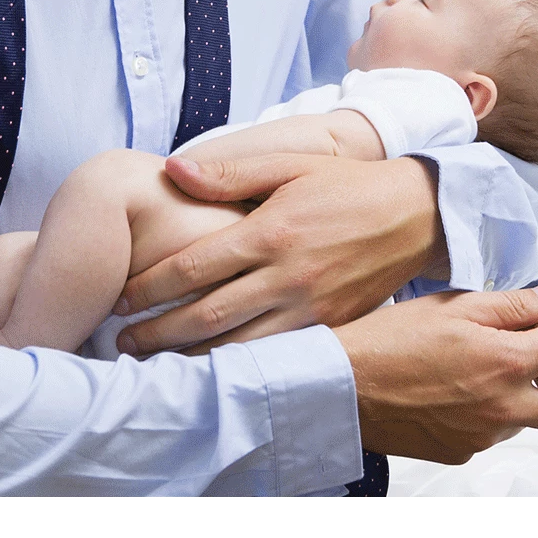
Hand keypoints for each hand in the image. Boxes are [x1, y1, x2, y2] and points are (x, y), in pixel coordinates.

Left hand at [113, 153, 443, 356]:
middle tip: (122, 343)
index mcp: (269, 232)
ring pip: (238, 347)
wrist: (416, 215)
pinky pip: (274, 357)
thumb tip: (171, 169)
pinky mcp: (330, 329)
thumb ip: (228, 172)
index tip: (121, 296)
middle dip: (158, 333)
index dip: (151, 286)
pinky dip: (239, 369)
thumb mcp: (288, 165)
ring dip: (191, 360)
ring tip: (154, 366)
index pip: (193, 266)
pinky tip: (213, 373)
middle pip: (207, 316)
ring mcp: (309, 309)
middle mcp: (287, 277)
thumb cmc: (344, 185)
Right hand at [334, 284, 537, 462]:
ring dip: (518, 399)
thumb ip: (512, 304)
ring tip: (475, 373)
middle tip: (531, 362)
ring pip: (529, 422)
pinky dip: (484, 416)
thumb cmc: (389, 342)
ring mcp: (484, 435)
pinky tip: (450, 393)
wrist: (344, 387)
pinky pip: (491, 436)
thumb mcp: (453, 305)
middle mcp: (504, 406)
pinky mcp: (462, 453)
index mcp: (507, 361)